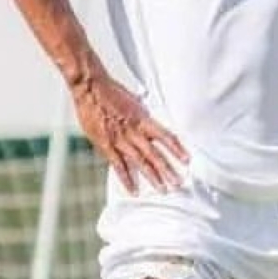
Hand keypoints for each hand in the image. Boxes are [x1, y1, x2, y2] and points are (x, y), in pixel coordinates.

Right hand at [70, 73, 187, 193]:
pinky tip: (134, 190)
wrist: (91, 88)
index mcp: (143, 119)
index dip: (177, 149)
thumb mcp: (135, 101)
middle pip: (155, 154)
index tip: (186, 160)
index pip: (166, 136)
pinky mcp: (106, 145)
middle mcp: (135, 131)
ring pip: (140, 162)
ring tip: (163, 189)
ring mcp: (120, 140)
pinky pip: (119, 166)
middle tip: (178, 182)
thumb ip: (143, 116)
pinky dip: (127, 179)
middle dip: (168, 170)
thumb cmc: (111, 92)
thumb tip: (151, 123)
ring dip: (153, 177)